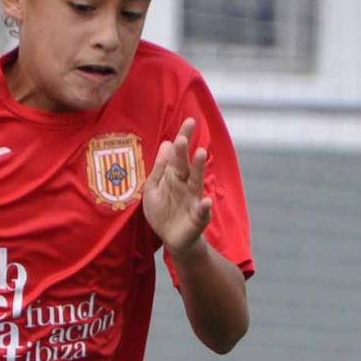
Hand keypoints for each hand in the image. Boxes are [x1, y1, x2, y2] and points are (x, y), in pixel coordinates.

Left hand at [141, 117, 213, 255]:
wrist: (173, 239)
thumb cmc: (163, 212)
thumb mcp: (154, 189)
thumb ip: (159, 169)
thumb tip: (166, 142)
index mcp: (174, 176)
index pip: (179, 154)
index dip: (183, 138)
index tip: (190, 121)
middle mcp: (186, 185)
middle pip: (187, 165)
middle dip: (185, 151)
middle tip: (183, 137)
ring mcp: (193, 201)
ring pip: (196, 182)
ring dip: (198, 169)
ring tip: (200, 154)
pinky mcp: (198, 219)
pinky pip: (202, 212)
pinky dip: (204, 208)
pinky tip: (206, 201)